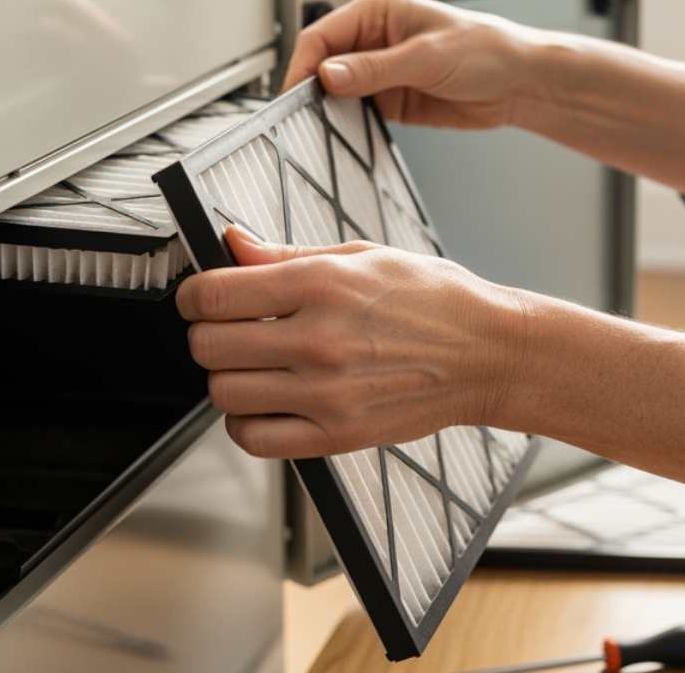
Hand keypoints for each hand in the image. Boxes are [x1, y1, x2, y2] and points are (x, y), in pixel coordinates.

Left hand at [175, 226, 528, 457]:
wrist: (490, 354)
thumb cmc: (436, 300)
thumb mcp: (364, 255)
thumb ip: (288, 254)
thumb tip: (233, 244)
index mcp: (323, 284)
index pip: (213, 294)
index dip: (194, 295)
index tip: (203, 297)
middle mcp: (320, 339)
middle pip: (207, 346)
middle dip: (209, 334)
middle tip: (233, 329)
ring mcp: (327, 392)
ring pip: (223, 393)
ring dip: (228, 378)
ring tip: (257, 365)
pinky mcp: (337, 435)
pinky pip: (254, 439)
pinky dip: (248, 422)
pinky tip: (269, 400)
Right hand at [282, 0, 544, 129]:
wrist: (519, 83)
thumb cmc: (486, 50)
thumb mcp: (427, 57)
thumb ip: (375, 68)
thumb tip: (329, 75)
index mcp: (378, 11)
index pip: (322, 35)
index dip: (304, 65)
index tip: (294, 93)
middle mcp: (374, 38)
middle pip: (323, 63)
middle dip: (311, 88)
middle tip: (300, 116)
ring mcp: (380, 71)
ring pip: (336, 91)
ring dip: (327, 108)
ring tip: (318, 128)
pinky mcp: (391, 99)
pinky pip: (356, 112)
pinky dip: (347, 123)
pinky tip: (344, 134)